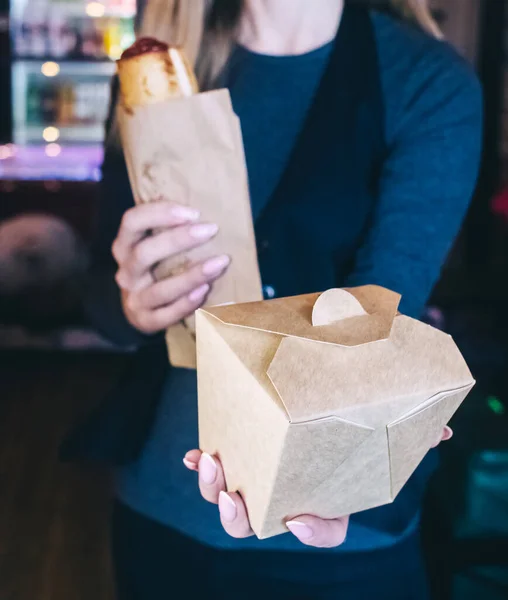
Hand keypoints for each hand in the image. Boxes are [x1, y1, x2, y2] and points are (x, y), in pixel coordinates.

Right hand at [112, 202, 229, 333]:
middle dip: (179, 240)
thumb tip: (198, 201)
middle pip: (144, 253)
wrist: (142, 310)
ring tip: (219, 263)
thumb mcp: (154, 245)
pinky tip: (205, 290)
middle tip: (211, 230)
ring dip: (192, 275)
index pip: (132, 222)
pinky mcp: (146, 321)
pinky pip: (166, 315)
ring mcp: (134, 299)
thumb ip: (167, 227)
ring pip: (160, 289)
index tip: (193, 212)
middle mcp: (126, 273)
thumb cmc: (157, 268)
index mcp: (124, 246)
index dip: (160, 213)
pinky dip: (187, 303)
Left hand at [183, 426, 452, 547]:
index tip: (299, 519)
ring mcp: (256, 475)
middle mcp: (284, 491)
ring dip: (213, 489)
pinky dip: (204, 465)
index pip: (323, 527)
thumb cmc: (345, 421)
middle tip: (233, 500)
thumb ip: (406, 431)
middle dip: (240, 517)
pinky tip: (194, 455)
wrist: (313, 398)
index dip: (314, 530)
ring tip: (210, 463)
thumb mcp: (374, 426)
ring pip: (228, 501)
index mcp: (322, 494)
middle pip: (257, 523)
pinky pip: (215, 468)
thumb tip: (442, 431)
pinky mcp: (238, 452)